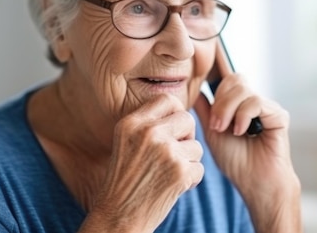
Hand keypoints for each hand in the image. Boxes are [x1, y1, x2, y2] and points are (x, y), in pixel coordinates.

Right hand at [85, 94, 203, 232]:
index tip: (174, 128)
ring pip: (196, 146)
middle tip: (176, 153)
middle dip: (187, 136)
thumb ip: (148, 124)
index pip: (167, 100)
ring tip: (168, 175)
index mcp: (132, 123)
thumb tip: (181, 111)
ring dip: (188, 162)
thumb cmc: (124, 179)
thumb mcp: (126, 142)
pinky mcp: (180, 172)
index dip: (176, 112)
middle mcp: (149, 133)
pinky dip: (190, 180)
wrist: (117, 216)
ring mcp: (166, 151)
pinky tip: (172, 188)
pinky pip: (199, 168)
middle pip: (187, 119)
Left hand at [194, 76, 300, 231]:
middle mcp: (254, 103)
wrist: (254, 183)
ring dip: (228, 110)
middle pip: (234, 81)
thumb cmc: (236, 161)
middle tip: (215, 124)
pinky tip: (241, 131)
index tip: (210, 85)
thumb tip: (194, 89)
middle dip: (219, 101)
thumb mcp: (212, 132)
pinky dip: (243, 115)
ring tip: (225, 130)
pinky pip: (256, 102)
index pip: (226, 81)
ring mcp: (266, 107)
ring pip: (242, 89)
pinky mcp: (278, 115)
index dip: (216, 81)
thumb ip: (205, 110)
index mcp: (239, 105)